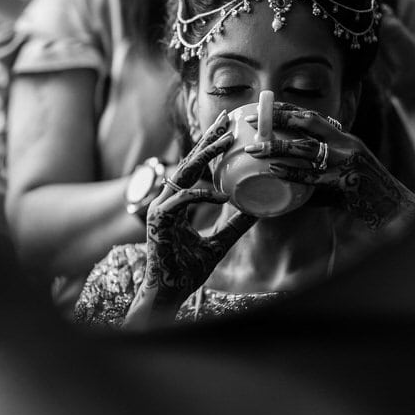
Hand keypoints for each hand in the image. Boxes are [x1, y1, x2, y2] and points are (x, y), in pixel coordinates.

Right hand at [134, 111, 256, 314]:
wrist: (169, 294)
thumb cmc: (187, 272)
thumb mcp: (219, 244)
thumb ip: (234, 226)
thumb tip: (256, 211)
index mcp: (177, 204)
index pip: (194, 169)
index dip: (209, 148)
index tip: (225, 129)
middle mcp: (167, 202)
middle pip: (188, 163)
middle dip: (208, 140)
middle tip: (226, 120)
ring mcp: (160, 209)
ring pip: (184, 175)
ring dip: (206, 156)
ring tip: (226, 141)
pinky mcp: (158, 221)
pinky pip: (182, 201)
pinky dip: (202, 195)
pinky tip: (222, 195)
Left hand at [243, 103, 414, 230]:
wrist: (391, 205)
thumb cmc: (363, 189)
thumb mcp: (346, 165)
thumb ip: (322, 161)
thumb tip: (287, 163)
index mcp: (344, 138)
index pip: (313, 116)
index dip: (287, 109)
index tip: (264, 105)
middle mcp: (345, 145)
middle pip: (308, 123)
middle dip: (278, 119)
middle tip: (252, 122)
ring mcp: (344, 163)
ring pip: (306, 149)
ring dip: (276, 147)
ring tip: (253, 149)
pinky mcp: (342, 184)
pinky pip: (310, 177)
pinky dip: (290, 173)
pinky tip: (272, 170)